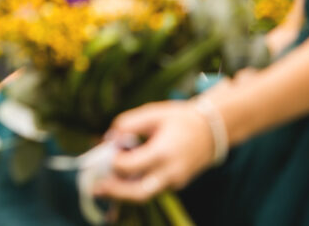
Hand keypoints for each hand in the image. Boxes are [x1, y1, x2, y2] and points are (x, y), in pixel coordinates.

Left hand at [92, 100, 215, 202]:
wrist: (212, 131)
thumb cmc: (180, 119)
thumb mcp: (153, 113)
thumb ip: (128, 124)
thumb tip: (110, 137)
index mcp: (163, 153)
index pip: (131, 167)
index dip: (114, 161)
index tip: (108, 150)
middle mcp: (170, 173)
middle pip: (138, 194)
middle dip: (115, 192)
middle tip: (96, 188)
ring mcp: (175, 182)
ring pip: (144, 196)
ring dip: (122, 194)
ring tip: (102, 188)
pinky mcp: (176, 184)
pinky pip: (152, 190)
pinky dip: (134, 188)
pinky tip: (120, 182)